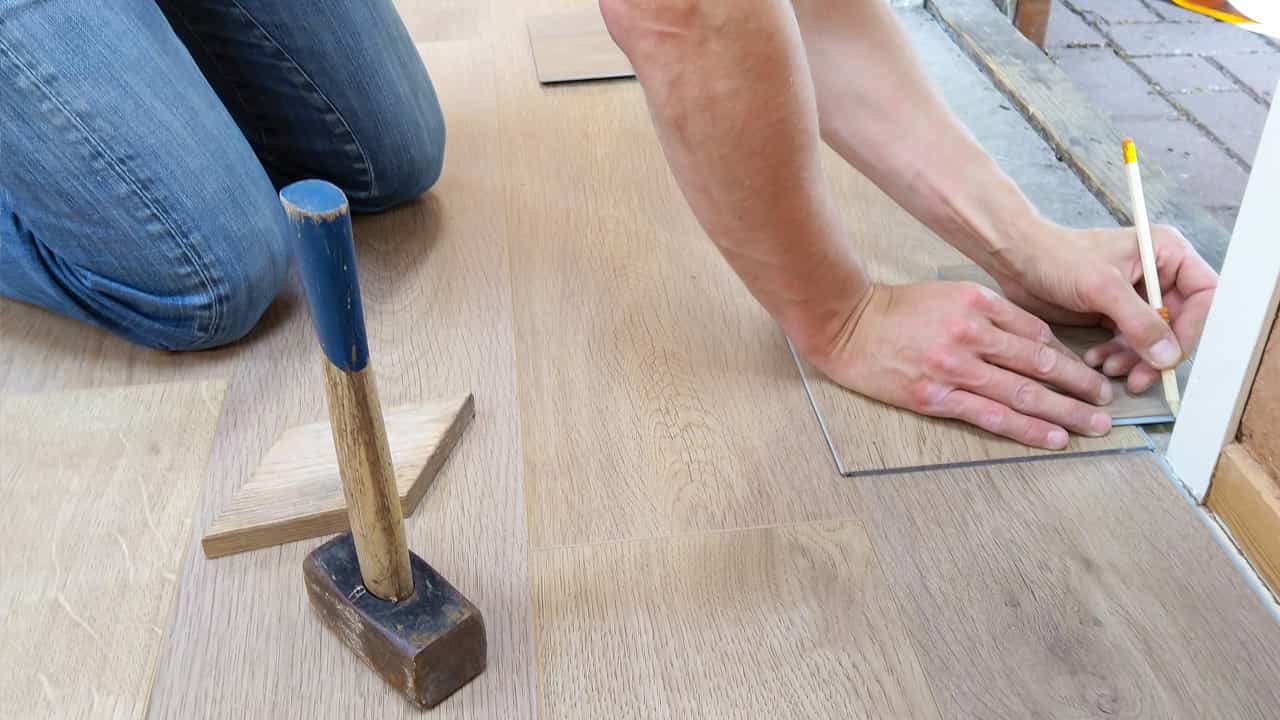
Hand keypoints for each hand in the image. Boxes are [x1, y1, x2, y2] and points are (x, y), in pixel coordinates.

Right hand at [807, 281, 1114, 448]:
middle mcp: (970, 334)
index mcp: (977, 303)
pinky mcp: (935, 396)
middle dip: (1079, 386)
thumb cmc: (897, 310)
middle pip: (1039, 363)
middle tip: (1106, 402)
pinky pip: (991, 416)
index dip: (1069, 356)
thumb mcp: (949, 294)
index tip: (1089, 372)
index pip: (1037, 333)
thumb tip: (1036, 342)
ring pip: (1023, 392)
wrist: (847, 326)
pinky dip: (1026, 428)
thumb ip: (991, 314)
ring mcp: (953, 368)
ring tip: (1094, 425)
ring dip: (1065, 412)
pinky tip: (1052, 437)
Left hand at [988, 223, 1216, 393]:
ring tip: (1108, 368)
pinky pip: (1129, 343)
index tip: (1171, 355)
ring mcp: (1137, 296)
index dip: (1193, 328)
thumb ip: (1139, 321)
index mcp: (1166, 253)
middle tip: (1138, 378)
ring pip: (1153, 339)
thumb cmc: (1058, 258)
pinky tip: (1097, 362)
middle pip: (1179, 323)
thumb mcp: (1103, 287)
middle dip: (1157, 353)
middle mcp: (1158, 274)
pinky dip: (1117, 356)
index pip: (1203, 295)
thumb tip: (1168, 357)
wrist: (1017, 259)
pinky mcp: (1115, 313)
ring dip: (1134, 359)